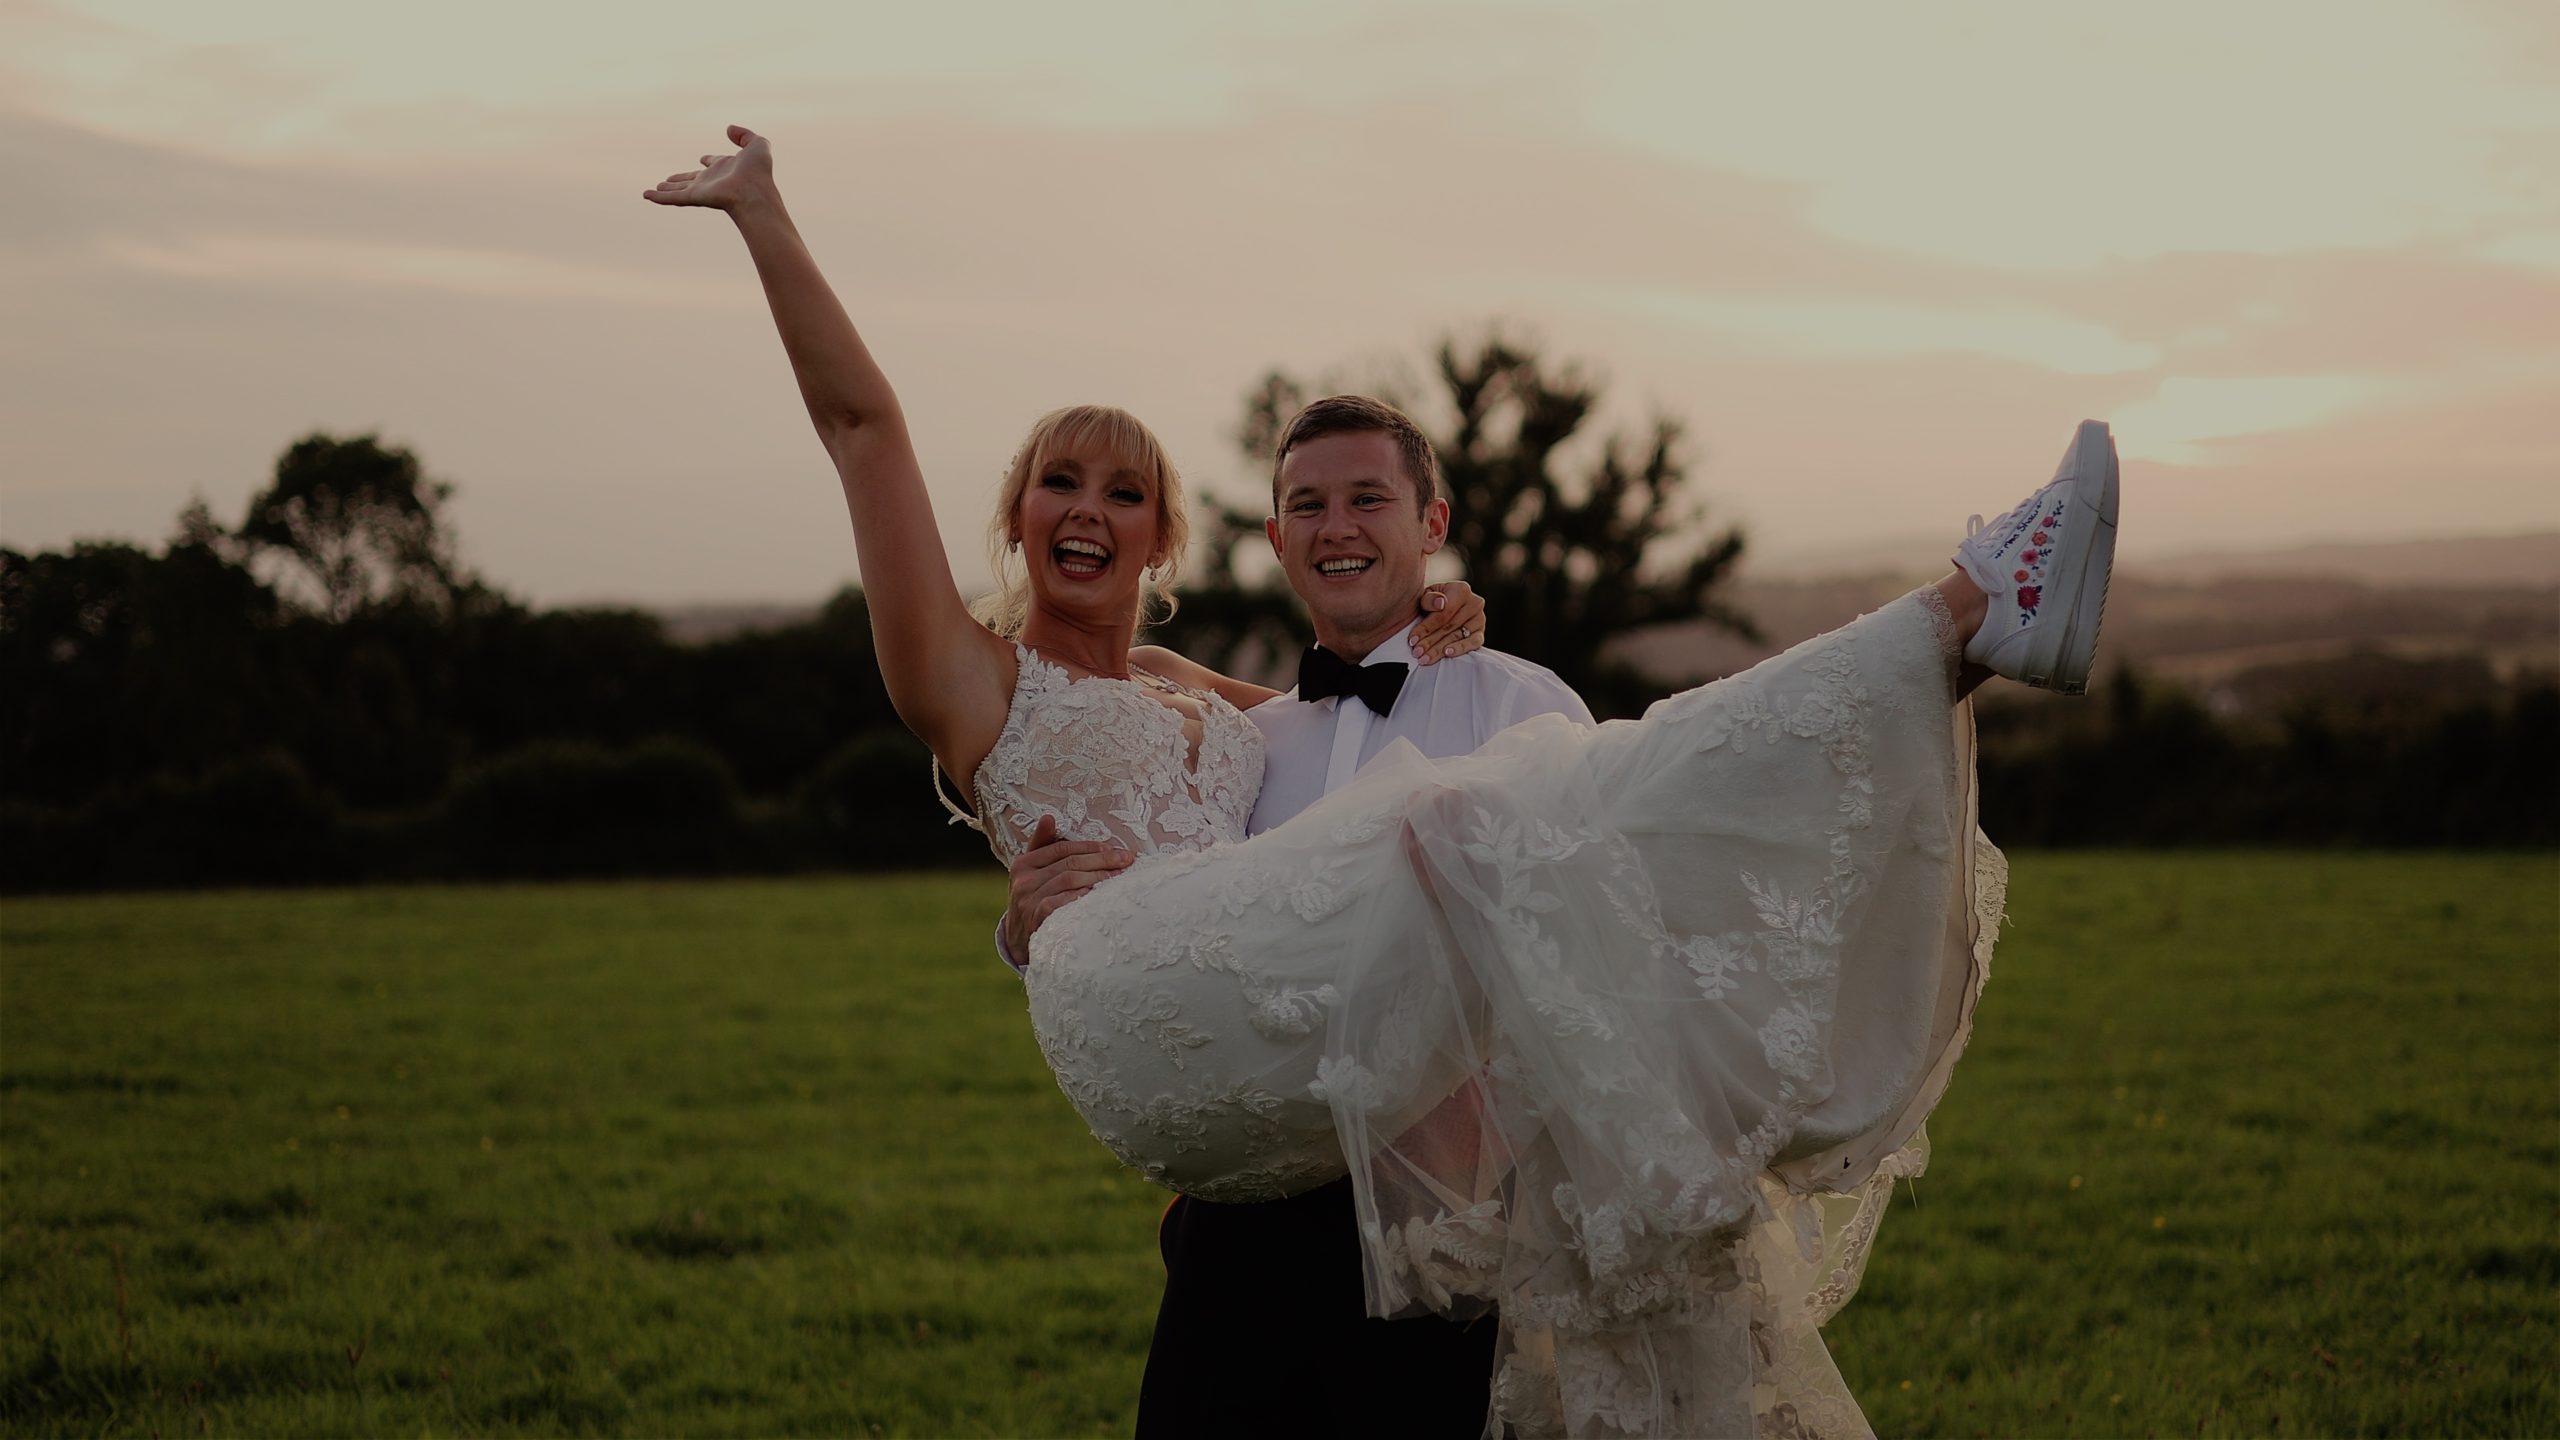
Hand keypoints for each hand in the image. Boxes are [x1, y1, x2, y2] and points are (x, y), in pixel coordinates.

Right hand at [640, 124, 774, 211]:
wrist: (755, 191)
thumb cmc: (759, 171)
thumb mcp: (758, 144)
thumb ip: (744, 135)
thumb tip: (729, 128)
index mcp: (728, 168)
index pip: (715, 163)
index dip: (710, 160)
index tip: (704, 159)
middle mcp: (713, 180)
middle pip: (692, 179)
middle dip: (680, 179)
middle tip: (668, 180)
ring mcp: (702, 190)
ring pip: (679, 190)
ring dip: (666, 190)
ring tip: (653, 189)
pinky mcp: (694, 197)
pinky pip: (672, 198)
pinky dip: (658, 197)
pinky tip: (646, 195)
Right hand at [1001, 815, 1133, 960]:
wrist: (1019, 938)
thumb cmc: (1034, 898)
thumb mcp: (1032, 871)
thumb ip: (1042, 845)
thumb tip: (1049, 817)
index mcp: (1023, 863)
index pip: (1060, 848)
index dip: (1088, 847)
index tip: (1112, 848)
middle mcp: (1023, 880)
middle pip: (1068, 863)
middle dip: (1101, 860)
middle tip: (1125, 860)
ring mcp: (1028, 901)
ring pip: (1068, 880)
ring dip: (1097, 876)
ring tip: (1118, 876)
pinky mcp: (1036, 919)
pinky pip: (1062, 903)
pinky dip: (1081, 897)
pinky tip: (1098, 895)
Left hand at [1408, 581, 1487, 663]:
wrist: (1442, 606)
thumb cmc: (1432, 601)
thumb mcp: (1427, 596)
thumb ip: (1430, 598)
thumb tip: (1440, 603)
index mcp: (1462, 590)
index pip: (1443, 613)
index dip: (1427, 627)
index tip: (1412, 639)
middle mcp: (1474, 603)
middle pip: (1449, 627)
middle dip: (1430, 641)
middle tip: (1417, 652)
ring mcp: (1479, 619)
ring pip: (1457, 637)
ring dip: (1439, 649)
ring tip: (1425, 658)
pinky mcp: (1480, 633)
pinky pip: (1473, 643)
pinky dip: (1460, 649)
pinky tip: (1447, 654)